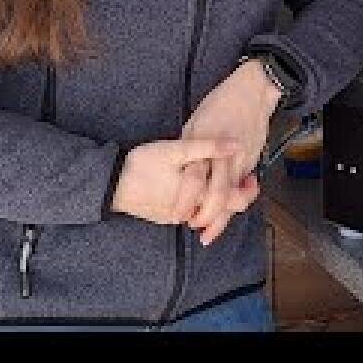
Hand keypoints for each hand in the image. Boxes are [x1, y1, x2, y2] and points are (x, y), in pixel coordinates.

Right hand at [110, 136, 240, 225]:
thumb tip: (237, 145)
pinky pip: (190, 212)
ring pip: (205, 212)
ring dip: (216, 199)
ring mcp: (177, 218)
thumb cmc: (142, 165)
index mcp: (198, 196)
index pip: (235, 202)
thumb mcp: (175, 149)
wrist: (110, 185)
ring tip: (220, 179)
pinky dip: (198, 202)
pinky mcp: (165, 218)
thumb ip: (208, 147)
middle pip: (223, 210)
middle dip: (235, 196)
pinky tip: (196, 186)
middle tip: (241, 179)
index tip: (252, 177)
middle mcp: (191, 212)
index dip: (249, 191)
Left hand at [180, 57, 279, 244]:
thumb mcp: (195, 124)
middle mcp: (224, 154)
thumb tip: (182, 170)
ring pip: (233, 195)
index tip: (177, 214)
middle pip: (218, 193)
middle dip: (208, 216)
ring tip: (210, 231)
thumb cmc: (219, 104)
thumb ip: (190, 150)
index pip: (195, 179)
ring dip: (223, 216)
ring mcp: (241, 158)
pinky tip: (227, 211)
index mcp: (204, 143)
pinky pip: (242, 186)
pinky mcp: (252, 159)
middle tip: (196, 229)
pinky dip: (234, 200)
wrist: (252, 92)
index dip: (186, 200)